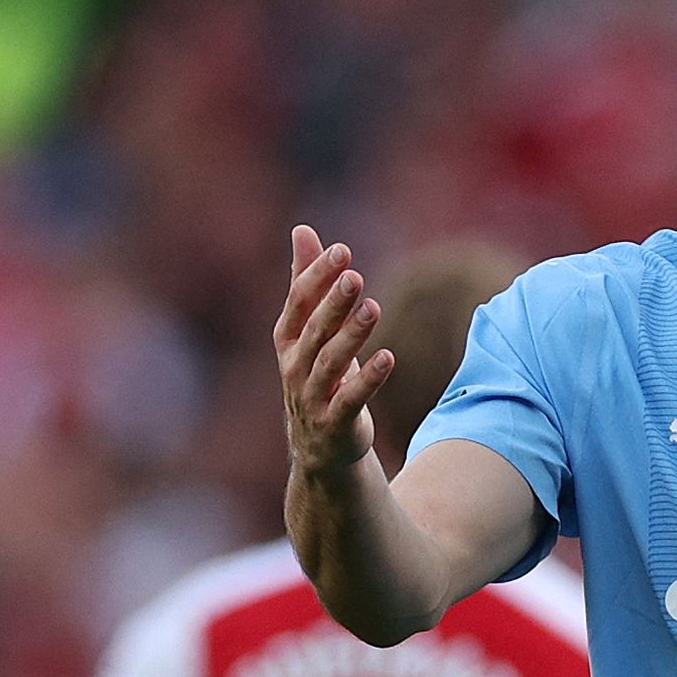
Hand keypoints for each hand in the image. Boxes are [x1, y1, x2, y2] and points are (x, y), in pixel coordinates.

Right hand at [278, 227, 394, 477]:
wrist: (319, 446)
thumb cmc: (317, 376)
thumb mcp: (310, 330)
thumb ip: (306, 281)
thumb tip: (302, 230)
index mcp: (287, 340)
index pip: (298, 302)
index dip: (317, 275)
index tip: (341, 250)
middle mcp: (294, 366)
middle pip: (314, 329)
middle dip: (333, 302)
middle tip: (355, 275)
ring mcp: (311, 396)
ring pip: (331, 362)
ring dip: (352, 335)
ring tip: (374, 307)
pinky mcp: (335, 422)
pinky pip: (351, 398)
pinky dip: (369, 378)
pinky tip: (389, 357)